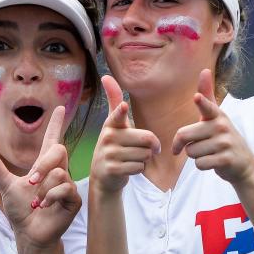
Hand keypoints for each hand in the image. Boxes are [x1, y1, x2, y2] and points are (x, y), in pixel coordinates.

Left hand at [0, 106, 80, 253]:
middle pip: (59, 150)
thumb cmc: (20, 210)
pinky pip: (64, 188)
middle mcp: (58, 172)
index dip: (55, 124)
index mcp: (44, 166)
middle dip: (44, 166)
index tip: (58, 108)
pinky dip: (50, 197)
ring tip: (36, 202)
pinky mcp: (74, 199)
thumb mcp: (5, 184)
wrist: (28, 233)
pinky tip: (44, 206)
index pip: (52, 140)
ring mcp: (68, 185)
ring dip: (42, 189)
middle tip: (31, 181)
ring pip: (58, 173)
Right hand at [89, 75, 160, 194]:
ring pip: (145, 155)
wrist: (103, 176)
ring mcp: (109, 154)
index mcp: (111, 124)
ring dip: (144, 159)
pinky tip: (127, 168)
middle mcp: (108, 137)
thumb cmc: (113, 146)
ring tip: (130, 159)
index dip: (120, 111)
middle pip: (147, 139)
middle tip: (140, 149)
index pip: (117, 115)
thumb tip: (105, 76)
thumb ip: (113, 101)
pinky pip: (139, 167)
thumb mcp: (113, 124)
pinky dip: (139, 169)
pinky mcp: (112, 169)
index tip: (122, 106)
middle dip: (150, 147)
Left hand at [171, 69, 253, 184]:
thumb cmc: (223, 138)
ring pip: (191, 152)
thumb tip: (204, 70)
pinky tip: (214, 161)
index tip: (197, 97)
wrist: (243, 164)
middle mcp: (222, 127)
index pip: (208, 106)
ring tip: (210, 153)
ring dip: (197, 156)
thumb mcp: (216, 116)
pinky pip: (200, 164)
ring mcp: (225, 144)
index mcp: (217, 115)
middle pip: (184, 135)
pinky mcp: (225, 159)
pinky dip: (203, 165)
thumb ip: (207, 96)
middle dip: (185, 145)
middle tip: (199, 145)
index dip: (201, 102)